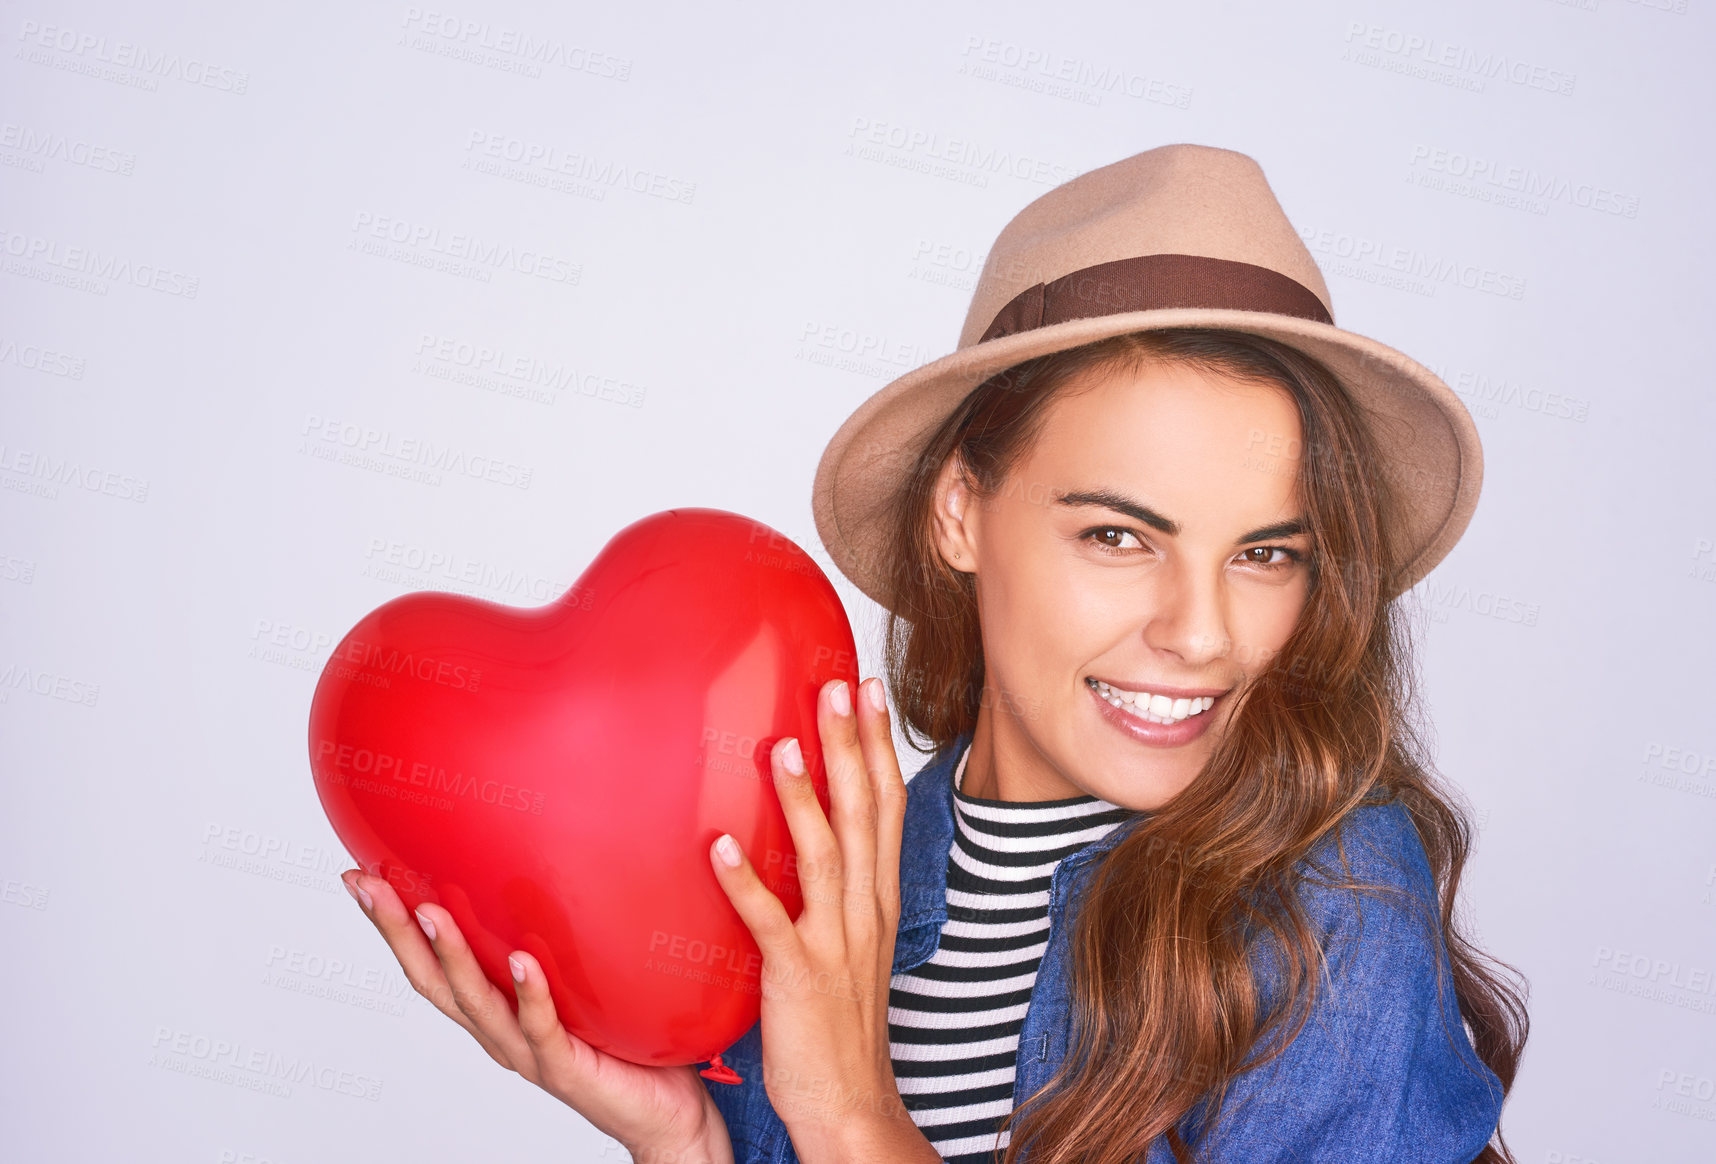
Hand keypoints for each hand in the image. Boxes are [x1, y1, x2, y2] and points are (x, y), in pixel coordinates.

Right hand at [340, 868, 732, 1163]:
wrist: (667, 1113)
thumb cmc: (627, 1044)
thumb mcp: (585, 980)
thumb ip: (565, 936)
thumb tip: (565, 860)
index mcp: (496, 1011)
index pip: (430, 963)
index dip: (392, 925)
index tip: (358, 876)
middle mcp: (499, 1032)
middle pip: (432, 981)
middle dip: (396, 933)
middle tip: (367, 885)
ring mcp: (528, 1051)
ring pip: (476, 1003)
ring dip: (451, 957)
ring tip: (430, 912)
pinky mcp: (565, 1067)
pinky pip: (542, 1028)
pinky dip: (530, 994)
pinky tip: (522, 961)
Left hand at [707, 676, 937, 1161]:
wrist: (851, 1102)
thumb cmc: (842, 1021)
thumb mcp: (852, 941)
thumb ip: (836, 883)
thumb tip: (810, 826)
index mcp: (879, 898)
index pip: (887, 806)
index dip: (879, 745)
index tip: (868, 689)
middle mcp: (865, 911)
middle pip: (864, 814)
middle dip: (852, 747)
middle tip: (836, 686)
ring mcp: (835, 943)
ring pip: (825, 856)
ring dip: (801, 799)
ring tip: (780, 745)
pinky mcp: (797, 976)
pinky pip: (769, 922)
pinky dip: (745, 883)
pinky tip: (719, 847)